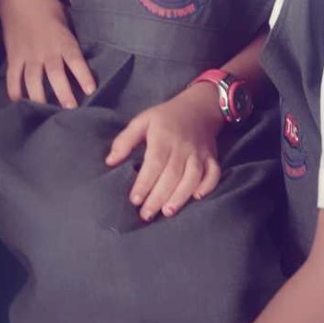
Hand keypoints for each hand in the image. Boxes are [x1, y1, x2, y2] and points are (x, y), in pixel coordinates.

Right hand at [0, 0, 95, 107]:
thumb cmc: (46, 4)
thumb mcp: (66, 16)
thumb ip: (73, 34)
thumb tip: (88, 46)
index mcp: (62, 39)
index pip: (75, 60)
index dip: (83, 76)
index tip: (90, 90)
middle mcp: (45, 50)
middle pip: (55, 76)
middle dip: (63, 94)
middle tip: (71, 109)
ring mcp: (27, 55)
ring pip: (33, 81)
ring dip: (40, 98)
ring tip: (46, 114)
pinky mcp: (13, 57)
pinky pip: (13, 79)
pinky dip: (15, 93)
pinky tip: (20, 105)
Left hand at [105, 84, 222, 221]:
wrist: (198, 107)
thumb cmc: (165, 118)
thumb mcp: (142, 121)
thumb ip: (125, 140)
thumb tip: (110, 161)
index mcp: (163, 137)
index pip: (154, 163)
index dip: (144, 183)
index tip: (134, 200)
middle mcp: (183, 147)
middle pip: (172, 175)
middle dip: (158, 197)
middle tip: (146, 215)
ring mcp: (199, 153)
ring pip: (192, 177)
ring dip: (181, 195)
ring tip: (167, 212)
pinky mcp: (211, 157)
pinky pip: (213, 173)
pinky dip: (208, 185)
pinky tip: (197, 197)